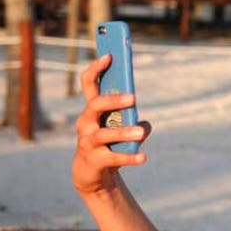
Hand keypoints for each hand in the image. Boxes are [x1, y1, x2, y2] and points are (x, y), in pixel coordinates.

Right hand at [71, 54, 151, 196]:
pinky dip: (129, 157)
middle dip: (112, 100)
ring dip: (123, 132)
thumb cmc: (107, 144)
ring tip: (140, 133)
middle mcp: (85, 123)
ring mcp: (87, 142)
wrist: (92, 174)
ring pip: (104, 134)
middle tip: (132, 98)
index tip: (109, 56)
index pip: (88, 83)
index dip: (95, 68)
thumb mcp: (119, 128)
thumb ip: (133, 121)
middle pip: (95, 105)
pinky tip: (143, 157)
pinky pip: (113, 157)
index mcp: (92, 110)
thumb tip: (145, 124)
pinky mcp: (94, 160)